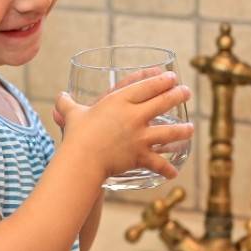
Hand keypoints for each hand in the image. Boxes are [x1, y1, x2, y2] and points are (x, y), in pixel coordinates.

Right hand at [55, 71, 192, 180]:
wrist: (82, 159)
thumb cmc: (76, 134)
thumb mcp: (72, 114)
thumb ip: (67, 104)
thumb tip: (59, 96)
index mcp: (120, 101)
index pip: (147, 86)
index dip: (162, 80)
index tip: (172, 77)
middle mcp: (134, 116)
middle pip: (162, 102)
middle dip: (177, 96)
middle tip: (187, 92)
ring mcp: (140, 136)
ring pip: (169, 131)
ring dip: (182, 130)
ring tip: (190, 128)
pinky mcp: (140, 155)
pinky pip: (158, 162)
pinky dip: (167, 169)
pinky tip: (174, 172)